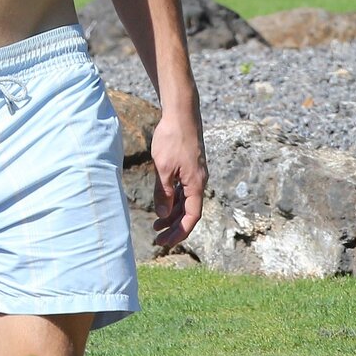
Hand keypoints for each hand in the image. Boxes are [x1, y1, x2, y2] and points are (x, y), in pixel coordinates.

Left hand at [149, 111, 207, 249]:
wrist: (181, 113)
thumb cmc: (172, 138)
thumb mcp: (163, 168)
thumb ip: (164, 192)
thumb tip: (163, 214)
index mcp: (196, 184)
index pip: (192, 216)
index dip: (179, 232)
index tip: (165, 242)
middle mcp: (199, 182)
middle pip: (189, 212)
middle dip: (174, 227)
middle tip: (157, 239)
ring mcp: (195, 174)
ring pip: (186, 202)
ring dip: (172, 215)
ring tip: (156, 225)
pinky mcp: (190, 167)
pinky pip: (184, 191)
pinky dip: (174, 201)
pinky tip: (163, 205)